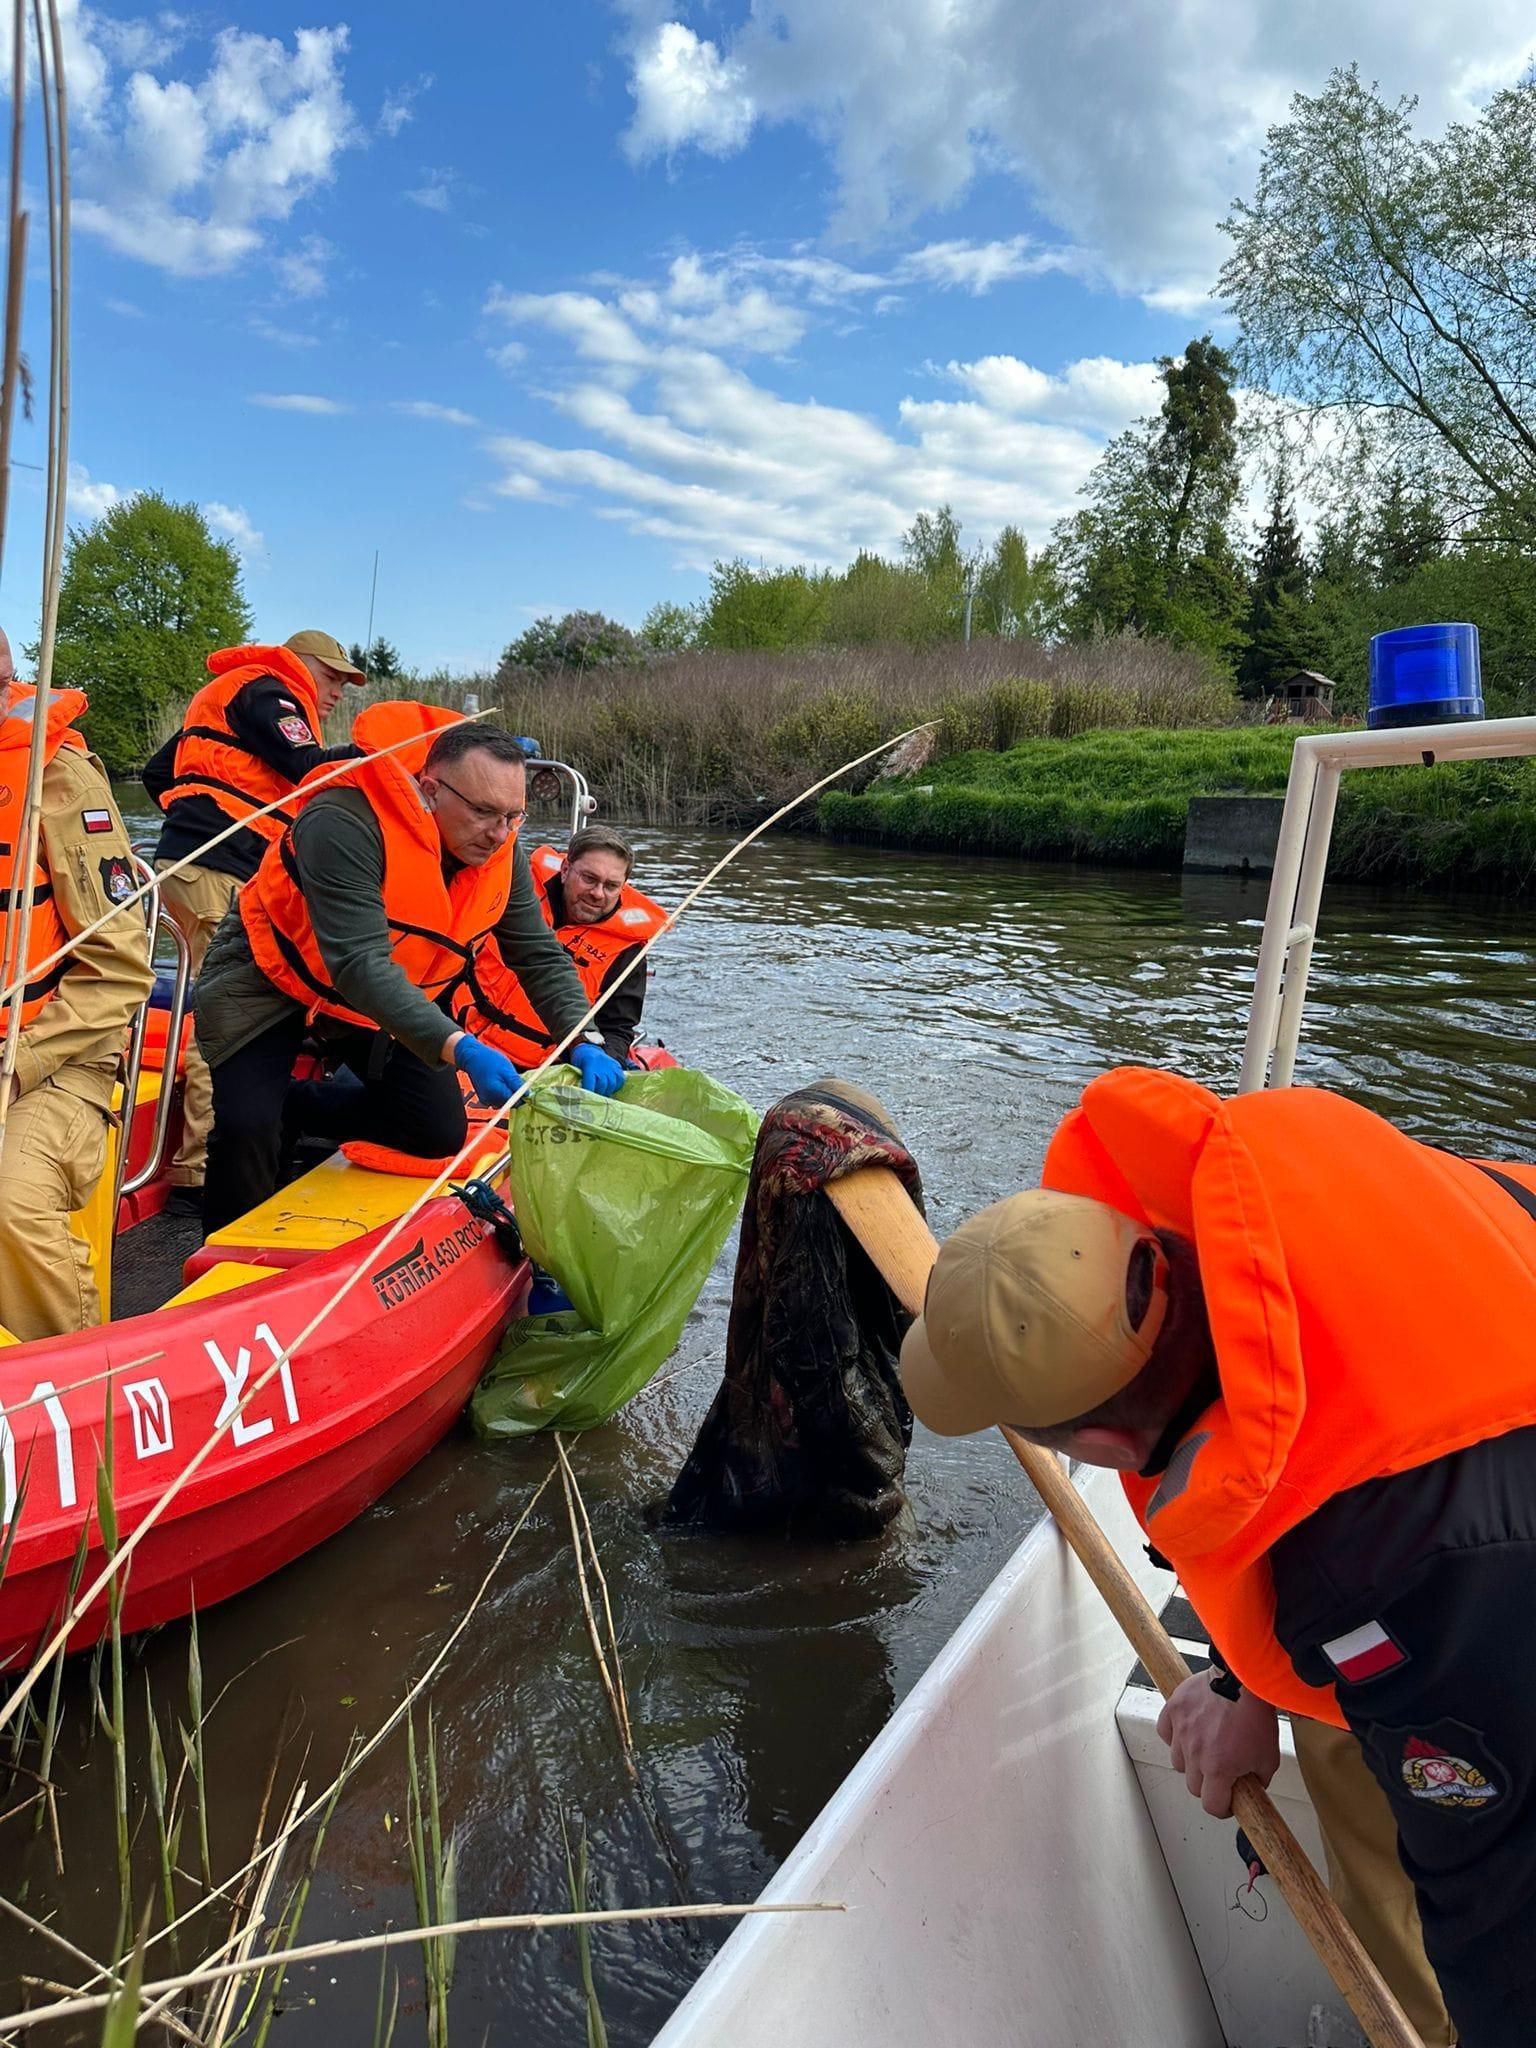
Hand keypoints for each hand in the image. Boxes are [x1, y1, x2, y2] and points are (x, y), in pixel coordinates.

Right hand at [452, 1032, 522, 1107]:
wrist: (473, 1058)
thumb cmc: (490, 1060)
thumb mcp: (507, 1069)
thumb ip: (516, 1084)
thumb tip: (528, 1095)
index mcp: (496, 1092)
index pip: (516, 1102)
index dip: (522, 1094)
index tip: (523, 1085)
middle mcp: (490, 1099)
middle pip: (510, 1103)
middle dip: (514, 1093)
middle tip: (511, 1079)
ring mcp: (486, 1100)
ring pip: (505, 1101)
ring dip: (507, 1093)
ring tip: (503, 1079)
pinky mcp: (484, 1099)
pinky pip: (498, 1100)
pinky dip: (501, 1093)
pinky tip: (498, 1083)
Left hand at [570, 1041, 624, 1096]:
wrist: (589, 1049)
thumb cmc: (580, 1060)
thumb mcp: (575, 1067)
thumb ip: (578, 1079)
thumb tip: (581, 1094)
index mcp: (589, 1063)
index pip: (590, 1082)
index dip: (589, 1093)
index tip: (586, 1099)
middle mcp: (602, 1064)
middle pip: (603, 1085)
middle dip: (598, 1094)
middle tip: (595, 1099)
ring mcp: (611, 1065)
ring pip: (612, 1084)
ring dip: (607, 1092)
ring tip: (602, 1095)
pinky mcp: (617, 1066)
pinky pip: (620, 1079)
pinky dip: (616, 1086)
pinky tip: (610, 1088)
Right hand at [1156, 1669, 1278, 1817]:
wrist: (1244, 1678)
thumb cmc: (1255, 1713)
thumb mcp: (1269, 1757)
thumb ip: (1258, 1779)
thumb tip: (1251, 1787)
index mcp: (1219, 1769)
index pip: (1211, 1806)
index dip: (1222, 1808)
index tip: (1226, 1802)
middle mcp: (1195, 1753)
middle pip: (1193, 1786)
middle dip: (1208, 1784)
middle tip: (1220, 1772)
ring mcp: (1181, 1731)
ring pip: (1177, 1761)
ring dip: (1190, 1760)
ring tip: (1206, 1747)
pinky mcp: (1174, 1709)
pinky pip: (1165, 1732)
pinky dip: (1174, 1735)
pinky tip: (1189, 1730)